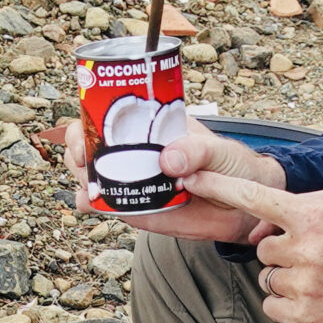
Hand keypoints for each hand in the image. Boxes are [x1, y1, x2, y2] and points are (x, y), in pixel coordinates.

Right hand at [64, 117, 286, 240]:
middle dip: (78, 150)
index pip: (111, 113)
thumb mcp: (219, 151)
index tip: (86, 131)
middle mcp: (137, 151)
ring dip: (81, 177)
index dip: (89, 119)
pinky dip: (92, 203)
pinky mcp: (138, 208)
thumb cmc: (233, 166)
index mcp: (152, 127)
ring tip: (88, 185)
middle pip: (93, 144)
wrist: (244, 207)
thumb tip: (168, 161)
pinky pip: (108, 204)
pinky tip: (88, 203)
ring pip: (94, 175)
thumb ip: (197, 152)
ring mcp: (134, 179)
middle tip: (84, 162)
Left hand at [189, 173, 322, 322]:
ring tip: (320, 276)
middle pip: (262, 250)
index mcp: (312, 216)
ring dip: (286, 277)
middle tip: (313, 255)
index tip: (191, 179)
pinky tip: (313, 295)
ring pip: (267, 278)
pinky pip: (271, 305)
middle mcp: (305, 249)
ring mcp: (304, 285)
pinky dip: (285, 302)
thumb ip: (296, 208)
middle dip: (281, 252)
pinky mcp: (305, 316)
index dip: (219, 187)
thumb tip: (258, 224)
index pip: (254, 198)